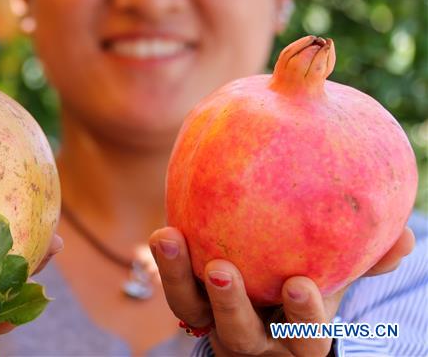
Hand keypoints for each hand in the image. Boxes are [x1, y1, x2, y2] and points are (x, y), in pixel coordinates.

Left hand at [149, 226, 414, 356]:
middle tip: (222, 269)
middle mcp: (254, 339)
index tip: (299, 283)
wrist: (268, 282)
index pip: (304, 339)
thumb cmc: (311, 279)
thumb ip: (367, 258)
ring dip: (180, 278)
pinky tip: (166, 230)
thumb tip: (404, 237)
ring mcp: (216, 323)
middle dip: (231, 305)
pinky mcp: (190, 302)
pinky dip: (168, 264)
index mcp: (298, 338)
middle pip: (239, 334)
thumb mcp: (340, 276)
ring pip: (193, 313)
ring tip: (171, 238)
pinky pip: (175, 290)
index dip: (302, 317)